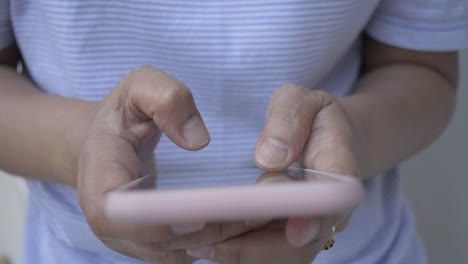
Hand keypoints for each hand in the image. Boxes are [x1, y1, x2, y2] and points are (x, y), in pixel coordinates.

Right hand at [78, 66, 264, 262]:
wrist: (107, 143)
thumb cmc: (124, 114)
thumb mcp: (140, 87)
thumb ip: (166, 98)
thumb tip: (198, 140)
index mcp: (99, 173)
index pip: (113, 211)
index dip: (153, 221)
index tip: (199, 216)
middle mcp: (108, 217)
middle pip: (155, 240)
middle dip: (208, 230)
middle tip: (258, 211)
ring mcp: (129, 236)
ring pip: (176, 251)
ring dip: (220, 238)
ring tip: (262, 214)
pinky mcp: (151, 244)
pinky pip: (185, 252)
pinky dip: (218, 241)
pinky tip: (246, 220)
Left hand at [186, 85, 360, 262]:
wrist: (330, 137)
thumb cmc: (311, 116)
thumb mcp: (300, 100)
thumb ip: (288, 120)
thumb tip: (268, 159)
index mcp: (337, 162)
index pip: (335, 194)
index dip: (317, 217)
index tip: (295, 233)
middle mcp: (331, 203)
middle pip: (308, 239)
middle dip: (262, 247)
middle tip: (209, 243)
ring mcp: (315, 222)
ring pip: (289, 254)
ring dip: (246, 254)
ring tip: (200, 246)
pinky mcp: (297, 232)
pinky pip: (274, 252)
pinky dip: (243, 252)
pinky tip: (209, 244)